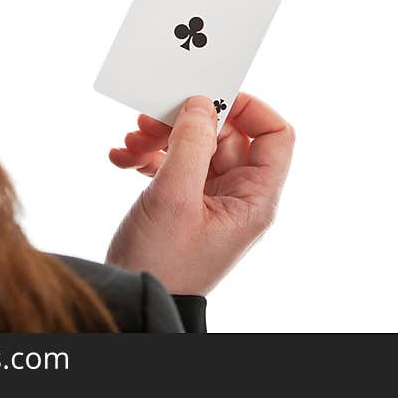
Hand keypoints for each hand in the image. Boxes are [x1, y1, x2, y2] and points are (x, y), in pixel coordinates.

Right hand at [106, 93, 293, 294]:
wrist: (132, 301)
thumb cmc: (162, 263)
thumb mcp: (175, 198)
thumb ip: (192, 144)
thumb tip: (202, 104)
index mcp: (253, 198)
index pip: (274, 135)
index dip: (249, 108)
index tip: (210, 96)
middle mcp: (237, 196)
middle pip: (225, 135)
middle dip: (186, 122)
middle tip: (149, 121)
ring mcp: (210, 199)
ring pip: (195, 146)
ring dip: (160, 138)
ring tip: (130, 144)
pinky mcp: (184, 202)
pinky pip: (174, 164)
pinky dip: (150, 156)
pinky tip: (122, 159)